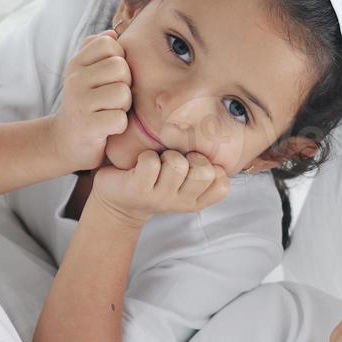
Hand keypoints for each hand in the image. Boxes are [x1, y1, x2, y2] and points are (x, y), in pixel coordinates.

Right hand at [52, 31, 130, 170]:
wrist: (67, 142)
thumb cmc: (87, 104)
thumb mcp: (87, 73)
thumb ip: (98, 50)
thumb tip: (114, 32)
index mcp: (77, 63)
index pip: (110, 44)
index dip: (119, 60)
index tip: (110, 77)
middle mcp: (74, 80)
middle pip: (120, 67)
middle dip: (124, 84)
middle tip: (112, 98)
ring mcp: (79, 103)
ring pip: (122, 93)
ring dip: (123, 107)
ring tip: (110, 111)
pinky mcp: (87, 127)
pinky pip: (119, 119)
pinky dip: (119, 126)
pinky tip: (108, 128)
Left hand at [88, 150, 228, 226]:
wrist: (118, 200)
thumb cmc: (156, 182)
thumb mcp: (184, 183)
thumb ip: (202, 169)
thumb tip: (215, 138)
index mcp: (195, 201)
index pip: (223, 185)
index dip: (213, 169)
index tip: (196, 166)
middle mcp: (180, 203)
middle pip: (204, 173)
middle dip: (192, 158)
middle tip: (177, 162)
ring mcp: (159, 198)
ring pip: (177, 164)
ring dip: (167, 155)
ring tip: (159, 163)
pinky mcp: (138, 190)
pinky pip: (151, 162)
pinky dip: (146, 156)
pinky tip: (141, 164)